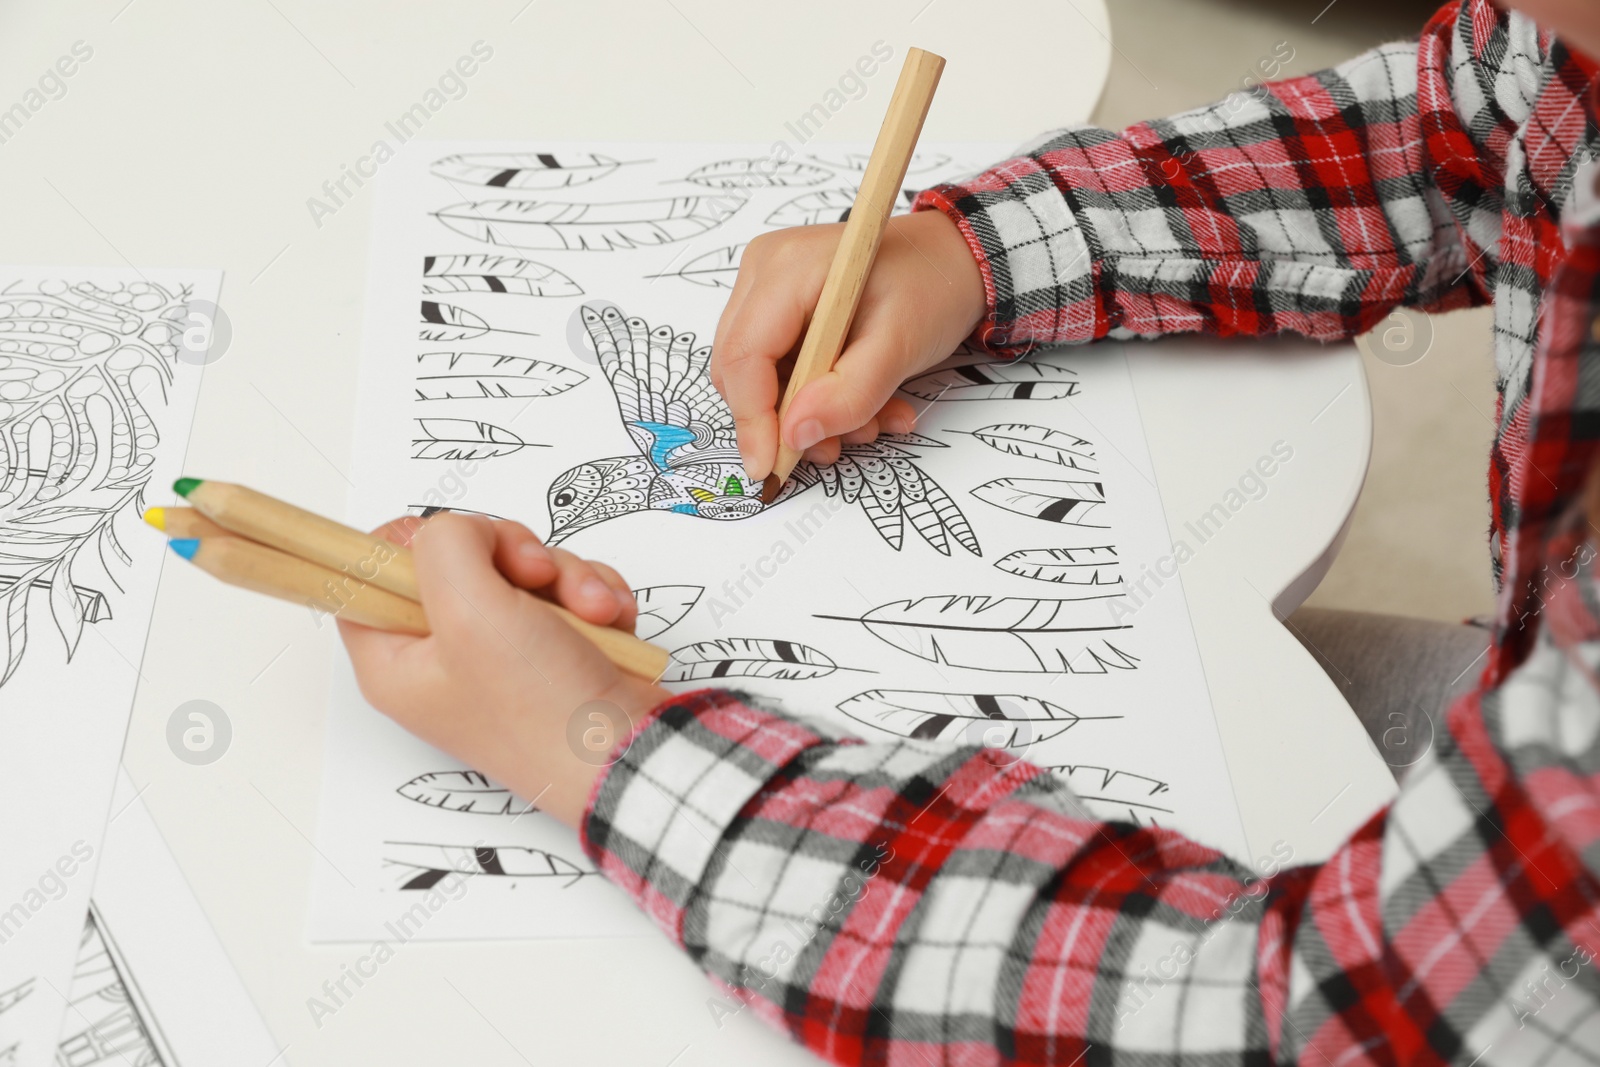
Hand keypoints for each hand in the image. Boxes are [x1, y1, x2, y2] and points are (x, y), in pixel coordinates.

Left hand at [337, 513, 669, 828]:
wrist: (630, 753)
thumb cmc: (543, 709)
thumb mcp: (471, 612)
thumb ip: (447, 546)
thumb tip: (463, 530)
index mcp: (397, 662)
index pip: (367, 579)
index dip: (407, 548)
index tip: (456, 544)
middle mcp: (444, 658)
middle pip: (455, 562)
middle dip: (512, 555)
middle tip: (535, 577)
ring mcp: (501, 655)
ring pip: (521, 571)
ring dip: (566, 577)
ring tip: (590, 612)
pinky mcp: (551, 651)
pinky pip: (564, 592)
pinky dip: (591, 596)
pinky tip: (609, 621)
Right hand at [712, 209, 985, 478]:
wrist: (952, 261)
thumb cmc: (932, 285)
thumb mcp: (900, 345)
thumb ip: (850, 394)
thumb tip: (796, 434)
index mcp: (788, 269)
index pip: (744, 356)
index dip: (752, 419)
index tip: (770, 466)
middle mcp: (765, 272)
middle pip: (742, 370)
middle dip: (786, 419)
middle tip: (837, 443)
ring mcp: (767, 289)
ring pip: (761, 377)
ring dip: (810, 413)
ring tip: (869, 420)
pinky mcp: (780, 310)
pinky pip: (780, 369)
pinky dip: (818, 397)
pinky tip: (863, 402)